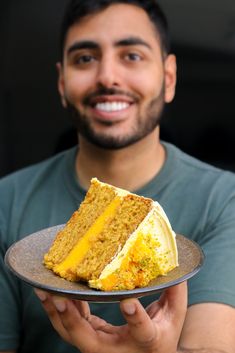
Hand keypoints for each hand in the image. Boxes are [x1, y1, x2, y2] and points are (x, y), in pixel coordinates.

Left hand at [35, 281, 186, 352]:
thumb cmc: (162, 336)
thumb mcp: (174, 316)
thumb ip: (176, 290)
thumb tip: (177, 262)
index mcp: (146, 342)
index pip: (142, 332)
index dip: (135, 318)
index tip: (128, 302)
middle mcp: (117, 349)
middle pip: (89, 340)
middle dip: (72, 319)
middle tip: (60, 298)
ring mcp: (99, 347)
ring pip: (71, 334)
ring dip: (56, 311)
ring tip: (43, 290)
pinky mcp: (89, 339)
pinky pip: (69, 325)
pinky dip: (59, 308)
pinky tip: (54, 290)